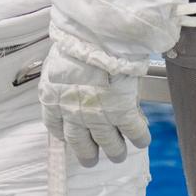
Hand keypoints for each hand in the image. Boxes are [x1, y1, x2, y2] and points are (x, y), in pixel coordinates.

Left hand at [38, 46, 149, 167]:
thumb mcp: (59, 60)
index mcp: (53, 98)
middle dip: (87, 154)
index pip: (55, 126)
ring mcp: (98, 115)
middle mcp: (72, 112)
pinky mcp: (121, 112)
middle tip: (91, 160)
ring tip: (118, 155)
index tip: (69, 138)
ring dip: (115, 151)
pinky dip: (139, 138)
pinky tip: (142, 139)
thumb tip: (71, 75)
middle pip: (80, 144)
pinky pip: (134, 132)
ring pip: (108, 144)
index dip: (65, 135)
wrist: (93, 35)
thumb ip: (64, 76)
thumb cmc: (75, 39)